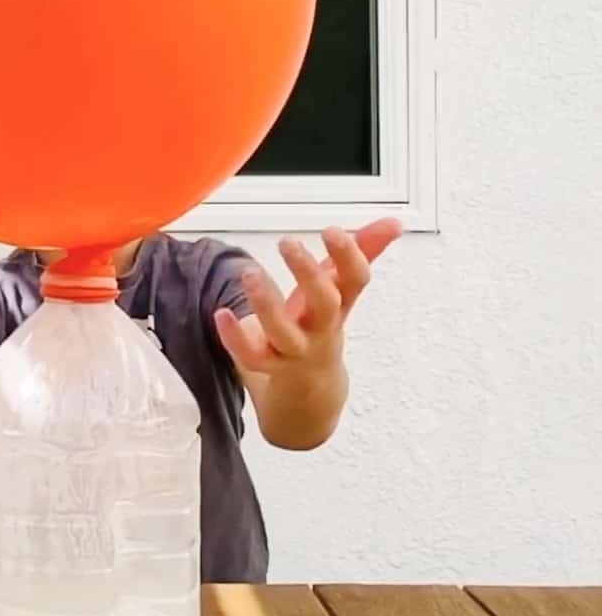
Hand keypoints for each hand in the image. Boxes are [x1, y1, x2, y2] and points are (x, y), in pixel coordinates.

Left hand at [214, 217, 402, 382]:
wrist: (311, 393)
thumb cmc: (321, 328)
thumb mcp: (341, 291)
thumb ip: (362, 253)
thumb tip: (394, 222)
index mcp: (339, 305)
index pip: (355, 280)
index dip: (348, 255)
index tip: (332, 230)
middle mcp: (320, 329)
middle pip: (324, 305)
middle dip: (309, 274)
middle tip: (288, 243)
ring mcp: (294, 350)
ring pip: (284, 333)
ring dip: (267, 304)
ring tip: (249, 273)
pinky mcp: (267, 366)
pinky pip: (252, 356)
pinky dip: (235, 337)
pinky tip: (220, 314)